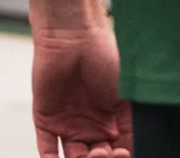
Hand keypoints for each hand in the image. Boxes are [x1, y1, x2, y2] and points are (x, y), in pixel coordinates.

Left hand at [32, 25, 130, 157]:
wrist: (74, 34)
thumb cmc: (103, 55)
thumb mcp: (125, 94)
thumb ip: (130, 125)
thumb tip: (134, 152)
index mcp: (109, 121)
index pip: (115, 153)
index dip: (120, 157)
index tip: (124, 154)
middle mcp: (88, 127)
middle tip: (109, 153)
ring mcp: (67, 125)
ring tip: (96, 153)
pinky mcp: (46, 120)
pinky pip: (48, 151)